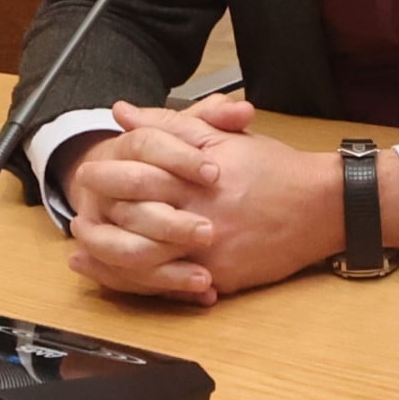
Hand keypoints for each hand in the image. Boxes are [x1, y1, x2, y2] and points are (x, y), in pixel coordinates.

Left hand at [61, 97, 349, 303]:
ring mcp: (209, 251)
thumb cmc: (274, 168)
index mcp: (194, 178)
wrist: (322, 206)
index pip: (135, 179)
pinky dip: (144, 284)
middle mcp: (198, 216)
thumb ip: (168, 124)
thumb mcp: (221, 137)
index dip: (104, 181)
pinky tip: (124, 279)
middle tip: (76, 225)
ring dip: (111, 261)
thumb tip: (123, 112)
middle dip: (99, 226)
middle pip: (132, 225)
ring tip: (86, 255)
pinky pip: (172, 287)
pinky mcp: (221, 277)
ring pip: (146, 263)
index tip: (85, 179)